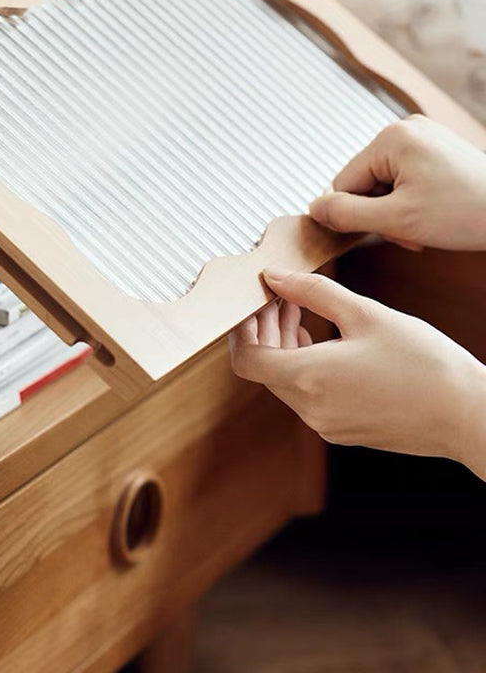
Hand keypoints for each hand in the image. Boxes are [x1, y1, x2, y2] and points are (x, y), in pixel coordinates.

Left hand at [229, 268, 485, 478]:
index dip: (243, 329)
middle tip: (279, 299)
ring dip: (284, 346)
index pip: (246, 358)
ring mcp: (325, 423)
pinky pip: (308, 396)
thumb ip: (312, 292)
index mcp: (308, 379)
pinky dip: (304, 366)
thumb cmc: (426, 365)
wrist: (469, 415)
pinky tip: (322, 341)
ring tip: (298, 312)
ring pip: (285, 381)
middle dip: (265, 330)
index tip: (252, 304)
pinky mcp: (342, 429)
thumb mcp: (365, 314)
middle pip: (265, 367)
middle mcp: (310, 408)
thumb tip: (276, 278)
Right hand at [309, 115, 485, 250]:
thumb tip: (313, 210)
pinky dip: (408, 201)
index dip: (355, 214)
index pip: (342, 184)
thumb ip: (346, 215)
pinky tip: (429, 212)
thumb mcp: (395, 220)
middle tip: (408, 230)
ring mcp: (419, 137)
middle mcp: (403, 130)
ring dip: (393, 210)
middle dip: (379, 212)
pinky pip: (400, 178)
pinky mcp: (431, 149)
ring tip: (422, 224)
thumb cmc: (468, 211)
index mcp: (390, 139)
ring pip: (380, 184)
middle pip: (361, 182)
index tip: (384, 230)